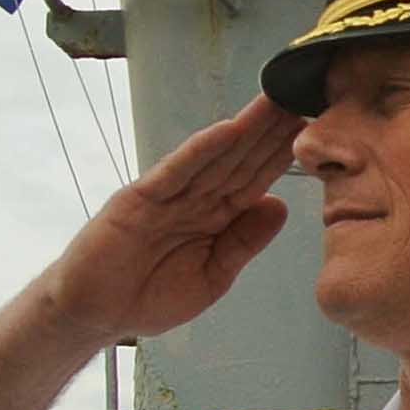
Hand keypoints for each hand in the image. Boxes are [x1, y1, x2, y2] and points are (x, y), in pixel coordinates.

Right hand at [37, 99, 302, 342]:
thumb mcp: (213, 275)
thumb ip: (244, 241)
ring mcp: (167, 196)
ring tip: (276, 102)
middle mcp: (194, 200)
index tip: (314, 129)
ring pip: (214, 157)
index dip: (282, 155)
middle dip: (271, 131)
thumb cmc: (149, 296)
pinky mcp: (140, 199)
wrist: (95, 313)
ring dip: (245, 130)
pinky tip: (227, 131)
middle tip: (305, 96)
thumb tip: (280, 205)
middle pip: (240, 160)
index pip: (255, 180)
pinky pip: (177, 171)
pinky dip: (201, 150)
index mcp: (214, 218)